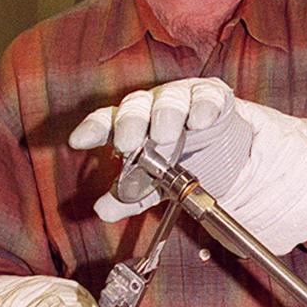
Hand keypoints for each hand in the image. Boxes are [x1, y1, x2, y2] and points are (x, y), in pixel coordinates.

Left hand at [69, 77, 251, 220]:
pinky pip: (206, 96)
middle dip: (130, 123)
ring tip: (166, 136)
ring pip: (169, 98)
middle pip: (135, 107)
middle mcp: (152, 107)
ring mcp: (182, 98)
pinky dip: (203, 106)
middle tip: (128, 143)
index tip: (78, 141)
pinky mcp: (212, 96)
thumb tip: (103, 210)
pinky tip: (200, 121)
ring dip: (166, 116)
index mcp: (132, 126)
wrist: (228, 159)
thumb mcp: (154, 187)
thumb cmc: (183, 164)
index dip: (93, 129)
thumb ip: (129, 197)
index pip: (106, 122)